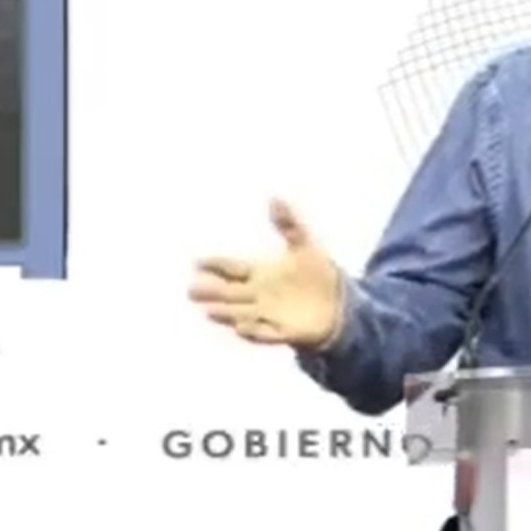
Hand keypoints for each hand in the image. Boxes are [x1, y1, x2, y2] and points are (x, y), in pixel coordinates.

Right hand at [187, 199, 341, 347]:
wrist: (339, 302)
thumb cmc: (318, 273)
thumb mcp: (305, 244)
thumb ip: (289, 223)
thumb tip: (275, 197)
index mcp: (261, 273)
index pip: (232, 269)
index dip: (215, 265)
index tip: (197, 261)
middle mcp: (259, 295)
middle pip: (229, 293)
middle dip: (210, 292)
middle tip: (191, 290)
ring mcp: (269, 314)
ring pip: (241, 314)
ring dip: (226, 313)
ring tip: (209, 311)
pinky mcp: (284, 331)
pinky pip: (265, 333)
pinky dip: (254, 331)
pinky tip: (241, 327)